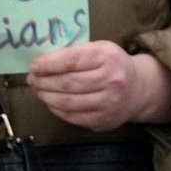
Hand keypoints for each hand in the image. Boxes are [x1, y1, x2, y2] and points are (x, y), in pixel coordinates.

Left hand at [25, 38, 170, 129]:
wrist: (139, 89)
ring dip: (47, 97)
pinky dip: (57, 110)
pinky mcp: (104, 121)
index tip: (34, 66)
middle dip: (44, 81)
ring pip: (68, 102)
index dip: (48, 65)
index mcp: (108, 56)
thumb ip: (75, 54)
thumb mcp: (99, 50)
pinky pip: (73, 117)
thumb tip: (41, 64)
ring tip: (38, 90)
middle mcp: (111, 80)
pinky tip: (51, 103)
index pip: (71, 61)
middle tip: (31, 79)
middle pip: (68, 83)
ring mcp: (109, 103)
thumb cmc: (112, 65)